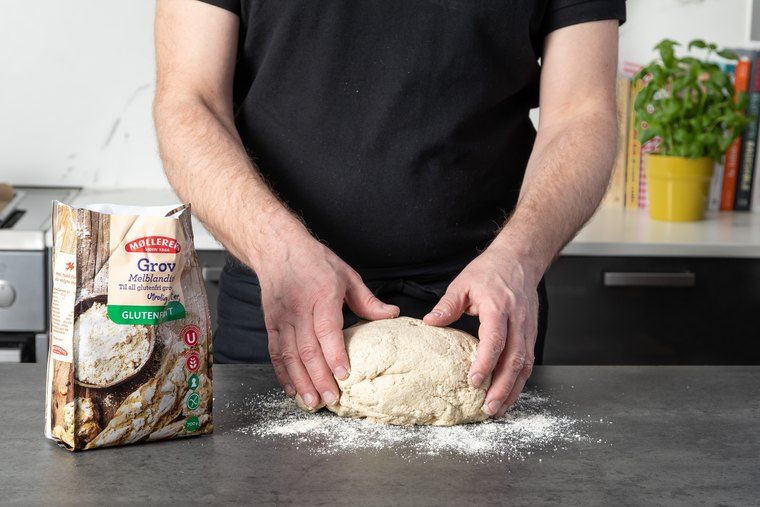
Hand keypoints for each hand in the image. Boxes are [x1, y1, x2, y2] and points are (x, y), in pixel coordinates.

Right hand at [255, 231, 398, 408]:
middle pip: (307, 348)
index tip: (344, 375)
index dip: (334, 355)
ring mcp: (282, 317)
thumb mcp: (346, 275)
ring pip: (290, 355)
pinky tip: (292, 390)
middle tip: (330, 399)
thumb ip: (368, 300)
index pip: (327, 330)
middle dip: (319, 377)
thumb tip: (392, 314)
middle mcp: (299, 308)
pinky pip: (276, 353)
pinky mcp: (271, 323)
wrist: (277, 248)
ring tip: (312, 403)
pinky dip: (283, 374)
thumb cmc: (315, 261)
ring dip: (301, 382)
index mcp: (321, 294)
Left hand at [423, 244, 540, 417]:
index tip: (474, 381)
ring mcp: (527, 329)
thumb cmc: (491, 271)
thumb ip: (447, 305)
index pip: (495, 340)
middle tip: (488, 408)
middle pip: (514, 359)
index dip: (486, 362)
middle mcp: (517, 321)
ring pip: (525, 365)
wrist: (520, 260)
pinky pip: (528, 361)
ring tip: (498, 409)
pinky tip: (508, 394)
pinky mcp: (531, 334)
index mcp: (498, 308)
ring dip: (513, 390)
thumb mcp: (463, 283)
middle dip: (502, 387)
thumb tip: (430, 323)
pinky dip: (519, 381)